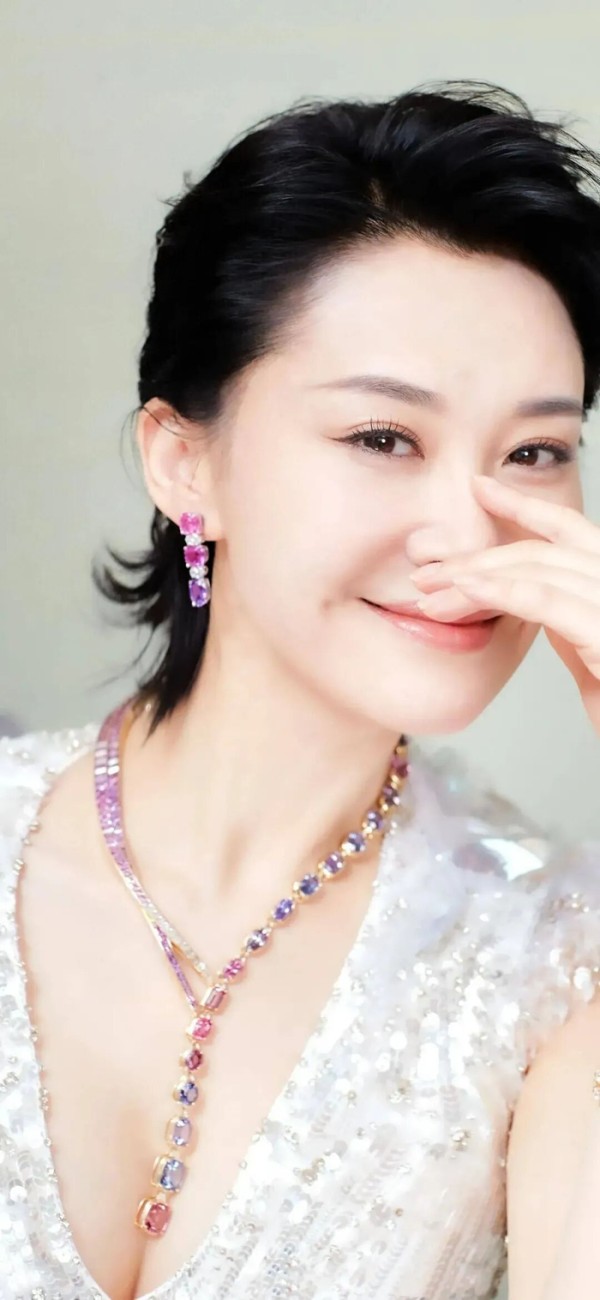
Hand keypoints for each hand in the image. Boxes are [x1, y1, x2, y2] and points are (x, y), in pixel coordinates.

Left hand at [409, 474, 599, 737]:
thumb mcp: (593, 659)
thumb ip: (567, 620)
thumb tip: (522, 596)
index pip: (572, 531)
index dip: (525, 507)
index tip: (480, 490)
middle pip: (545, 551)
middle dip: (479, 556)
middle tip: (427, 573)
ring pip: (540, 569)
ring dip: (476, 577)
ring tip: (430, 593)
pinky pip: (548, 600)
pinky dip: (503, 591)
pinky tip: (467, 594)